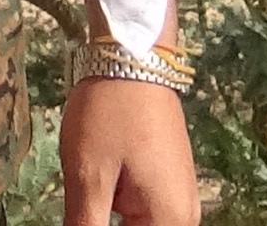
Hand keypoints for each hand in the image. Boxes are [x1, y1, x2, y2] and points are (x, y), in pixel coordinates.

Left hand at [61, 75, 195, 225]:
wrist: (134, 56)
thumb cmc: (110, 113)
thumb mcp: (88, 177)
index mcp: (169, 222)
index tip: (83, 218)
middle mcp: (184, 216)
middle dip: (103, 223)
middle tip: (83, 204)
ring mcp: (179, 199)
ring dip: (110, 217)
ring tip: (92, 188)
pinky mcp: (168, 183)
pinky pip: (144, 214)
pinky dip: (118, 212)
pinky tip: (99, 191)